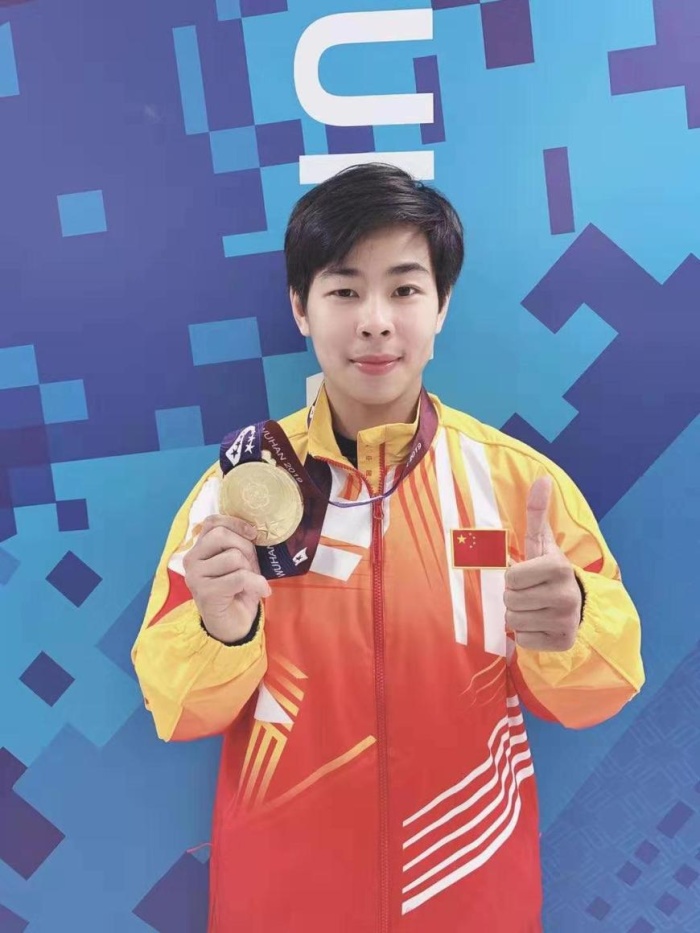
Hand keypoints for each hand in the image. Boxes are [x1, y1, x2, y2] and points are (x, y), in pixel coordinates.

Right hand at [183, 515, 270, 643]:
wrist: (232, 626)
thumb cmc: (237, 590)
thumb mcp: (239, 562)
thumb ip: (238, 544)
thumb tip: (252, 530)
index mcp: (199, 548)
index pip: (212, 522)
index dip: (235, 523)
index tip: (252, 534)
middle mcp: (191, 559)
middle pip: (222, 535)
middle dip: (245, 548)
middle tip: (252, 565)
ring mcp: (195, 576)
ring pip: (233, 557)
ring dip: (250, 569)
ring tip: (249, 582)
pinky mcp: (205, 592)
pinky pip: (239, 577)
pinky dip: (256, 583)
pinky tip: (261, 591)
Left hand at [504, 476, 581, 651]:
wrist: (578, 605)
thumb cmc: (549, 571)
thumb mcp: (541, 543)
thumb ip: (536, 512)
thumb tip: (542, 478)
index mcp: (558, 568)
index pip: (511, 578)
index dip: (513, 577)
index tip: (527, 576)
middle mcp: (566, 596)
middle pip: (510, 601)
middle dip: (514, 597)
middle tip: (530, 593)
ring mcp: (566, 621)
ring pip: (514, 621)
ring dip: (519, 615)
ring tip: (535, 608)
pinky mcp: (563, 643)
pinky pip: (524, 641)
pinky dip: (527, 635)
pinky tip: (540, 624)